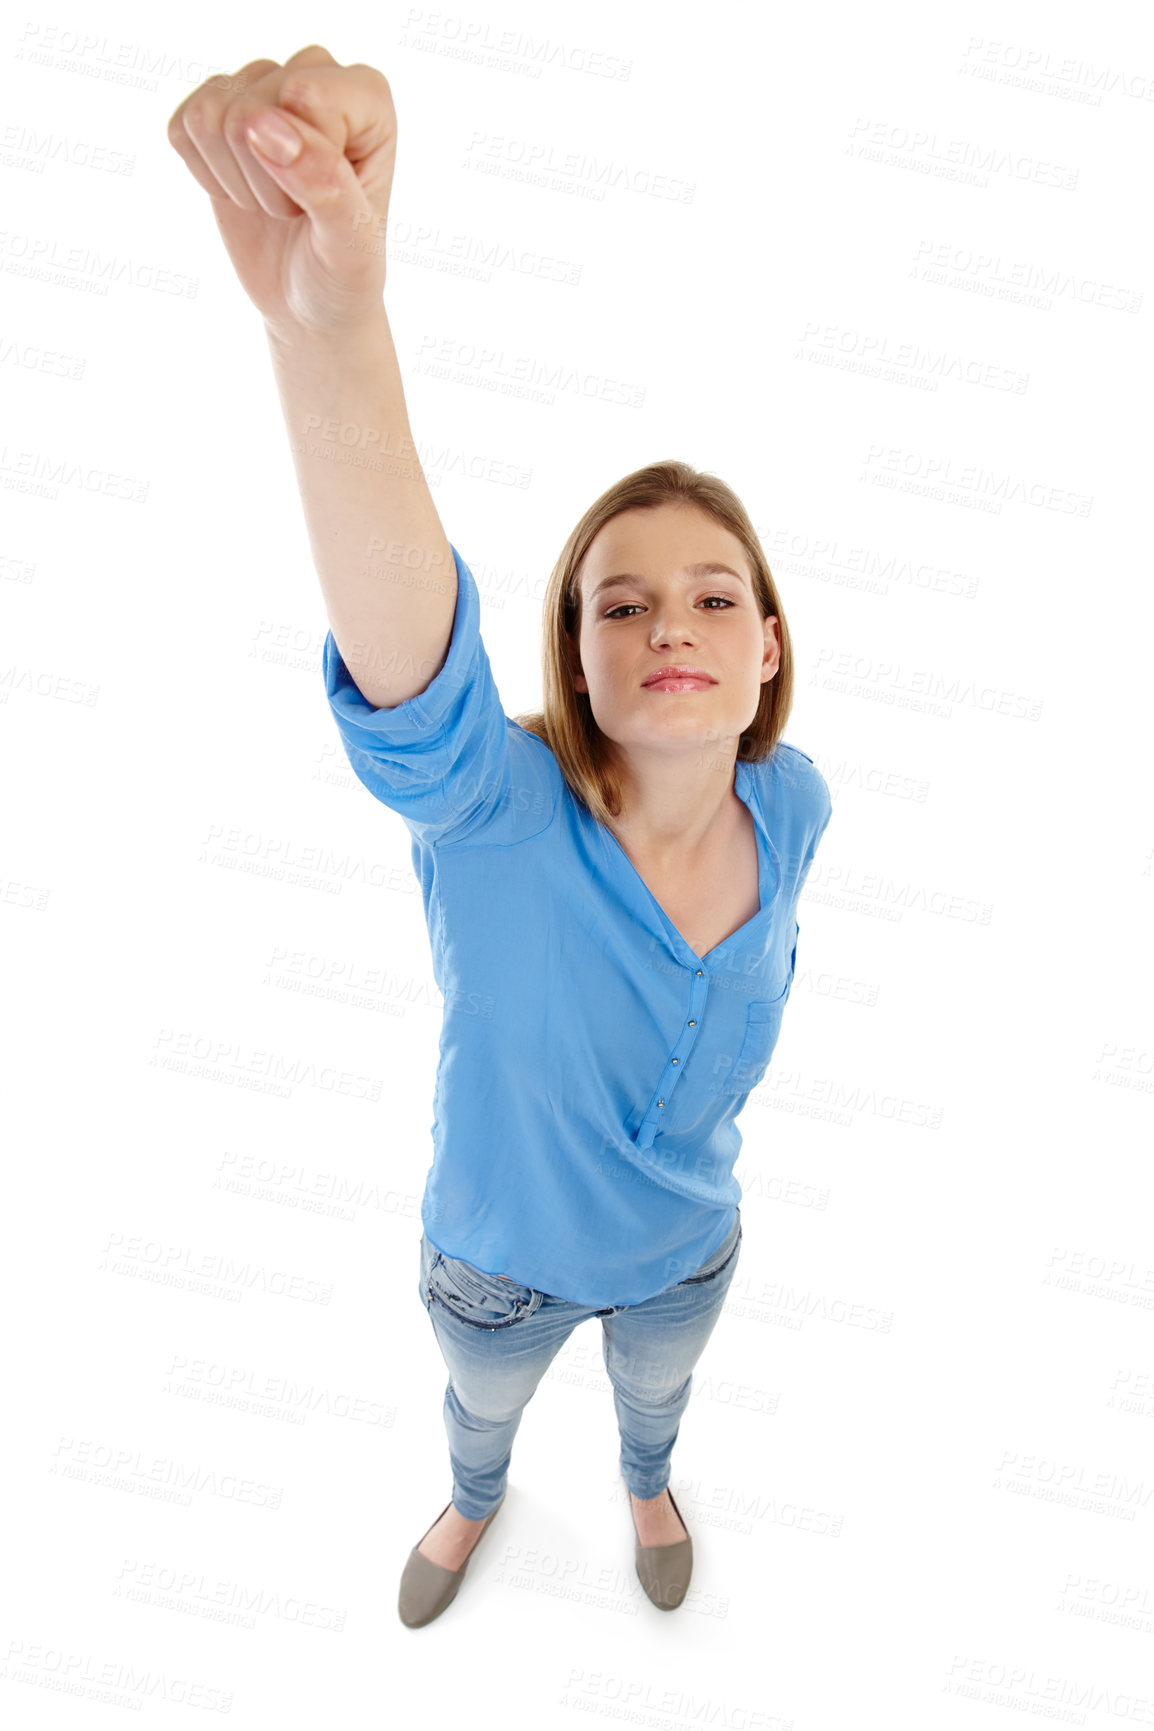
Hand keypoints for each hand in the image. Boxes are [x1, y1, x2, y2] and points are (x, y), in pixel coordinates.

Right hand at [167, 44, 396, 339]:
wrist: (310, 303)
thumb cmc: (343, 273)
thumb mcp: (349, 244)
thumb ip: (323, 183)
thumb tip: (265, 125)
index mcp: (367, 95)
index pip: (305, 94)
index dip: (301, 162)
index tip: (327, 200)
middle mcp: (317, 74)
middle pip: (251, 104)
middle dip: (266, 178)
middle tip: (298, 211)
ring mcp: (264, 86)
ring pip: (211, 114)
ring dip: (236, 180)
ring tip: (274, 203)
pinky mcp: (217, 110)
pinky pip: (183, 125)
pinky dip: (205, 175)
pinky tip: (241, 191)